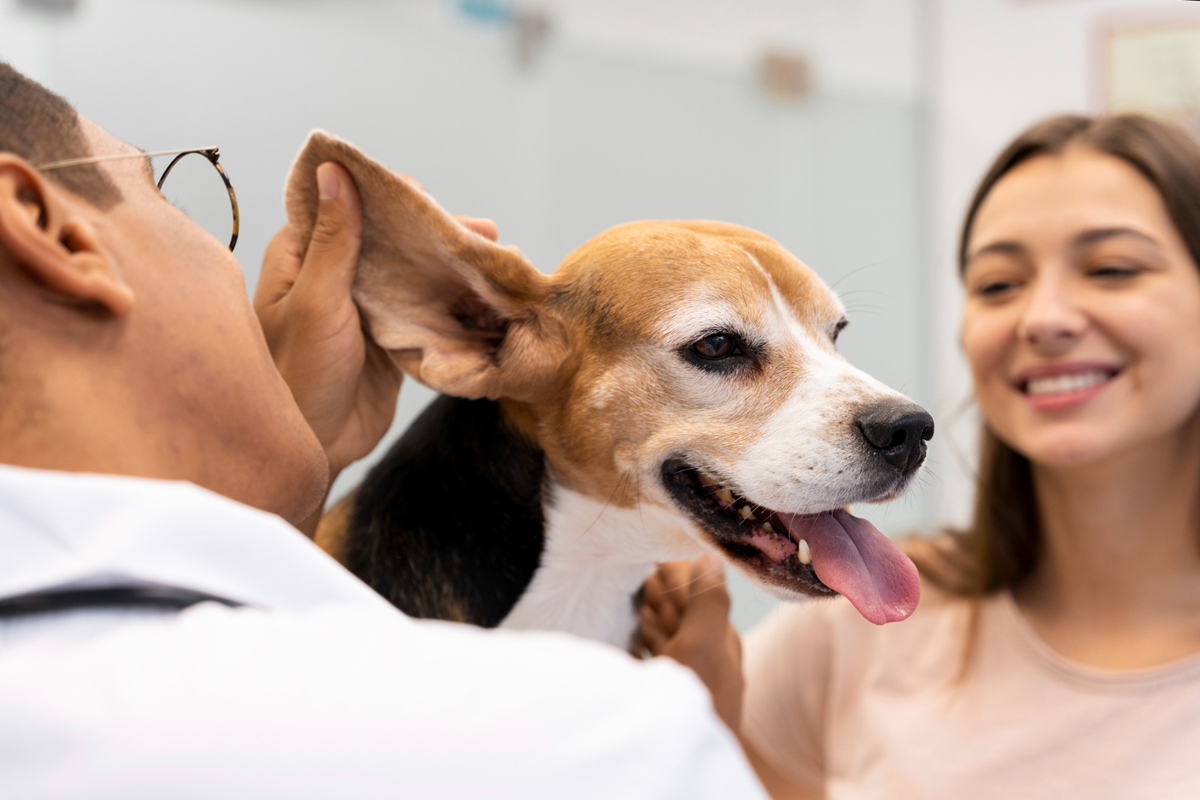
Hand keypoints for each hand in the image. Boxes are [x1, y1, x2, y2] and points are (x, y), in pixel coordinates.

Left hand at [256, 162, 498, 484]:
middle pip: (389, 236)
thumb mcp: (317, 300)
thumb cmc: (297, 375)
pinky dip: (453, 298)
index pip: (349, 204)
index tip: (427, 199)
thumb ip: (334, 239)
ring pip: (411, 269)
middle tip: (480, 233)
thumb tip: (336, 171)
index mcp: (301, 254)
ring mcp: (364, 305)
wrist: (314, 446)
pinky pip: (424, 307)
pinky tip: (483, 292)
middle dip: (433, 230)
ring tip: (493, 256)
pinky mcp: (390, 335)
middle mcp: (333, 273)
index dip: (390, 195)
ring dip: (449, 263)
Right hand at [641, 555, 744, 733]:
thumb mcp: (707, 647)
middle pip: (675, 608)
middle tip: (643, 581)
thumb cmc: (696, 707)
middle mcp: (701, 655)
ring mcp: (677, 675)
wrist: (674, 766)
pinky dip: (636, 640)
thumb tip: (713, 555)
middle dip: (658, 592)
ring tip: (636, 601)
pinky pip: (645, 655)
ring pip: (659, 629)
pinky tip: (631, 635)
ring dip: (646, 614)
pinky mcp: (655, 691)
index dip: (673, 573)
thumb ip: (709, 603)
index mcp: (720, 640)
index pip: (697, 589)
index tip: (652, 562)